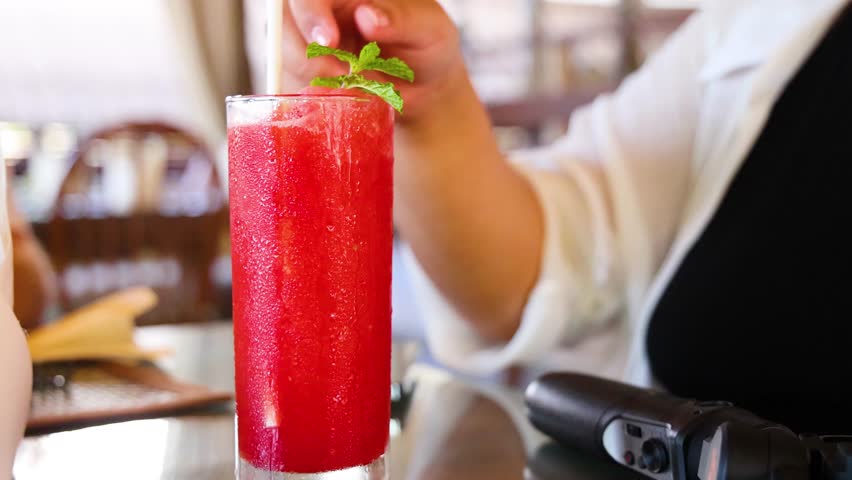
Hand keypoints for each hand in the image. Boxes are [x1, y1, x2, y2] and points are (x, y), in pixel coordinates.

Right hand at [282, 0, 463, 118]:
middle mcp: (323, 7)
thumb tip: (367, 16)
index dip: (309, 11)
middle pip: (284, 18)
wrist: (423, 87)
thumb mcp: (429, 31)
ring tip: (355, 85)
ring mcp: (309, 37)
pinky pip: (292, 81)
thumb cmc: (428, 48)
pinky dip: (316, 93)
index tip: (327, 41)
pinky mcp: (306, 69)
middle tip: (344, 75)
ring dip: (315, 75)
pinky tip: (345, 93)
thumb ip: (402, 20)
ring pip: (285, 51)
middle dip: (308, 52)